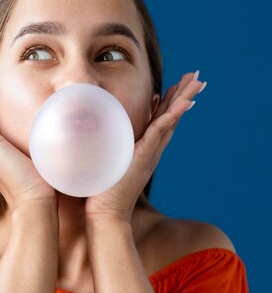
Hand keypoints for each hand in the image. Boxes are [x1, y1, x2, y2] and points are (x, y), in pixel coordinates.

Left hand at [84, 71, 206, 221]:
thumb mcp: (105, 163)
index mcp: (144, 150)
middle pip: (172, 117)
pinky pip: (162, 131)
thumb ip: (106, 150)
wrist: (106, 214)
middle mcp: (152, 150)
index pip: (160, 121)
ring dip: (184, 98)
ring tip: (197, 82)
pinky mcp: (145, 156)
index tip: (177, 86)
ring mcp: (151, 153)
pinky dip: (174, 115)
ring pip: (171, 119)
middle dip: (184, 95)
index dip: (170, 103)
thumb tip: (94, 135)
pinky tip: (185, 102)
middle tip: (197, 77)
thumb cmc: (102, 192)